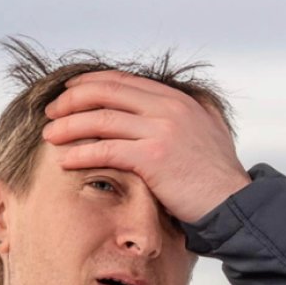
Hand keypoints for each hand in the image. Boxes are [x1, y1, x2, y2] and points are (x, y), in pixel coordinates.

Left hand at [42, 70, 250, 222]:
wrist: (235, 203)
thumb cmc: (219, 178)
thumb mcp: (209, 132)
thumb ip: (193, 115)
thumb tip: (182, 109)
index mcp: (177, 100)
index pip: (123, 81)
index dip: (91, 84)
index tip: (70, 93)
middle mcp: (168, 108)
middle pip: (106, 93)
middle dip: (72, 100)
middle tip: (51, 112)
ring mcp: (161, 130)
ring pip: (100, 119)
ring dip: (69, 126)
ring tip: (50, 136)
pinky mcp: (154, 157)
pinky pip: (106, 149)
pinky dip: (80, 153)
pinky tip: (65, 159)